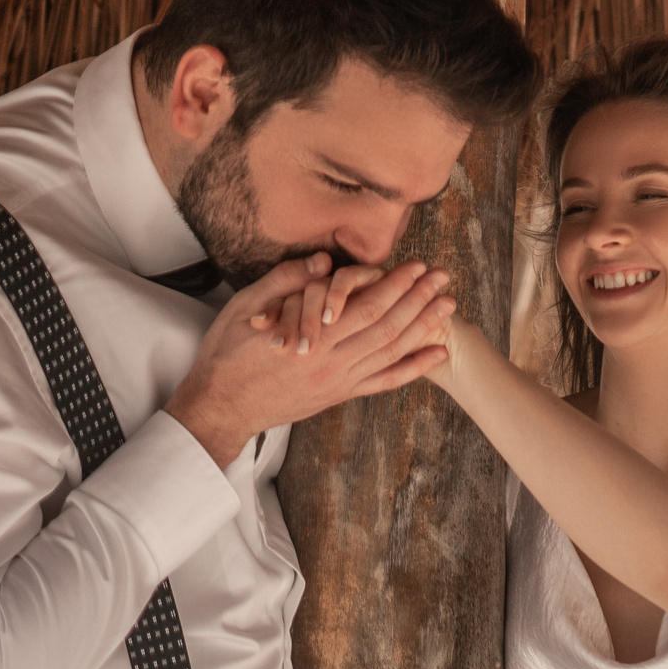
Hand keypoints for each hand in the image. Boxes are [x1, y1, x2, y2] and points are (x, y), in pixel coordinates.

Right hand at [166, 255, 457, 465]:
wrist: (219, 406)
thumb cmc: (227, 354)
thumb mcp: (245, 308)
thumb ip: (284, 282)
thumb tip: (322, 261)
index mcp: (312, 338)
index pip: (366, 307)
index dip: (396, 286)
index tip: (418, 266)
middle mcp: (333, 362)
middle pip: (387, 327)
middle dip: (419, 299)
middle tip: (444, 277)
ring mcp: (339, 382)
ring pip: (392, 352)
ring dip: (423, 327)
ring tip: (448, 306)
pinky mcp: (339, 395)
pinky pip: (384, 383)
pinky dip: (414, 369)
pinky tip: (436, 354)